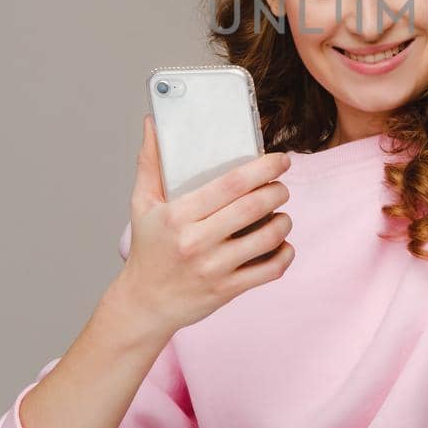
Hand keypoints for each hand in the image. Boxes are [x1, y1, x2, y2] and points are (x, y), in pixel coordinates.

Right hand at [115, 114, 294, 334]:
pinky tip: (281, 244)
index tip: (280, 160)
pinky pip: (270, 270)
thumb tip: (152, 123)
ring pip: (268, 237)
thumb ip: (150, 162)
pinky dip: (285, 254)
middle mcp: (197, 242)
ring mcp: (214, 268)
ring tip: (281, 214)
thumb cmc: (148, 250)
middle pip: (255, 206)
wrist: (144, 304)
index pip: (231, 184)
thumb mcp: (142, 204)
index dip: (263, 168)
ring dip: (284, 221)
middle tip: (281, 186)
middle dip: (278, 191)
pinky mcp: (228, 290)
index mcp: (178, 216)